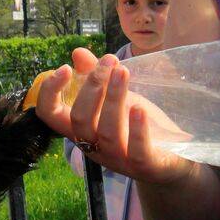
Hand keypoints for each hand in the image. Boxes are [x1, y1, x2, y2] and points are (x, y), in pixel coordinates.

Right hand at [34, 47, 195, 185]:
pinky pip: (136, 152)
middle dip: (93, 85)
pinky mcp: (143, 166)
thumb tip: (78, 53)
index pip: (50, 116)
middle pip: (80, 119)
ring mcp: (117, 160)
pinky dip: (137, 129)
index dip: (50, 92)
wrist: (170, 161)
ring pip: (107, 132)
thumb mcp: (115, 99)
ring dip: (114, 98)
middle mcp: (93, 148)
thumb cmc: (135, 126)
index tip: (65, 68)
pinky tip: (139, 107)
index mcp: (81, 130)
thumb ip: (94, 77)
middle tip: (109, 61)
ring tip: (123, 72)